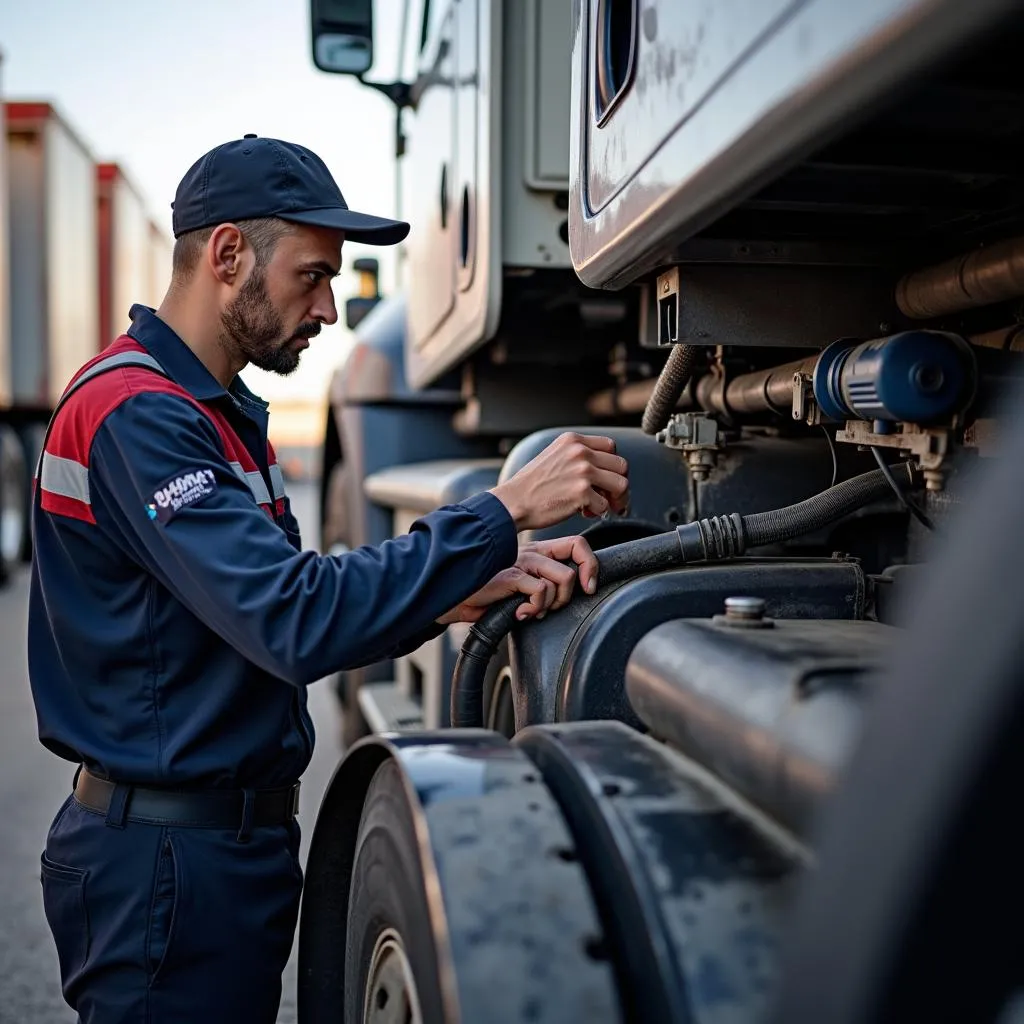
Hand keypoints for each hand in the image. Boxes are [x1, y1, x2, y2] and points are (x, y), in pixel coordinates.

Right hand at [437, 535, 598, 623]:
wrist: (451, 599)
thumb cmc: (485, 597)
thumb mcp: (519, 589)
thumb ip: (540, 587)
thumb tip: (564, 601)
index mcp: (536, 551)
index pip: (575, 544)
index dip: (590, 564)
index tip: (588, 588)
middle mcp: (531, 551)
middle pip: (578, 548)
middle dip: (581, 581)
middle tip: (562, 604)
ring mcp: (521, 561)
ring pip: (564, 576)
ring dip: (554, 603)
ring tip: (534, 610)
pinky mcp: (510, 575)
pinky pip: (541, 591)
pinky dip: (536, 608)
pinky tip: (520, 613)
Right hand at [489, 432, 629, 530]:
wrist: (513, 502)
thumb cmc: (530, 486)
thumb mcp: (553, 456)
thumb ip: (576, 455)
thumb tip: (603, 470)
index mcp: (573, 440)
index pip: (610, 447)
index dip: (611, 465)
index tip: (606, 479)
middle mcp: (580, 452)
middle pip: (621, 466)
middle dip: (618, 485)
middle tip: (610, 498)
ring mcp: (583, 471)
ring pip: (622, 485)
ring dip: (614, 500)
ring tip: (599, 507)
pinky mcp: (582, 493)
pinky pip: (605, 506)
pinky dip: (597, 513)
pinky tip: (583, 512)